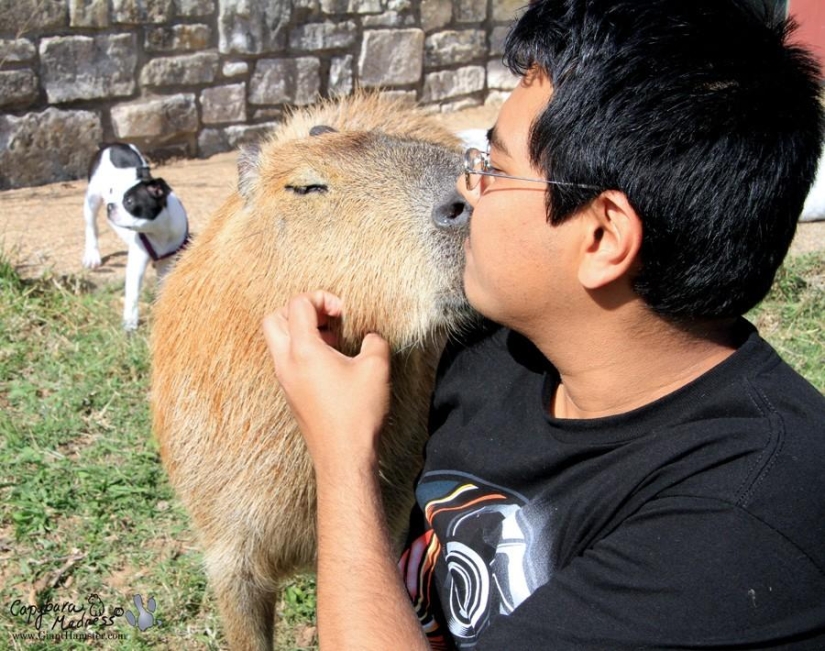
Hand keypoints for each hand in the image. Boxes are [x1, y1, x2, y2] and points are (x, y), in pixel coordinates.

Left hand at [262, 291, 390, 477]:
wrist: (343, 456)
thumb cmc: (358, 412)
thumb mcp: (376, 367)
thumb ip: (374, 341)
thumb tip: (369, 336)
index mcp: (303, 350)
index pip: (297, 304)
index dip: (322, 298)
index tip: (343, 312)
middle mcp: (286, 363)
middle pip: (275, 318)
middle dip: (300, 310)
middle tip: (327, 319)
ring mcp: (285, 379)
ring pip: (278, 340)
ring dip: (301, 330)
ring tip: (332, 340)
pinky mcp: (291, 393)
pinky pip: (286, 359)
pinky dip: (302, 350)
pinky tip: (330, 362)